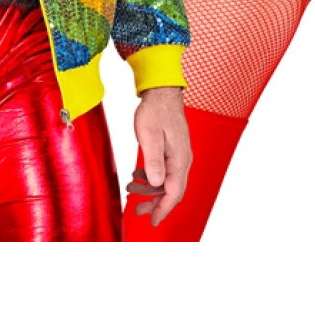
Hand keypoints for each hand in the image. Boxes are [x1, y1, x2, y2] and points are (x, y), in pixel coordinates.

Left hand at [127, 86, 190, 225]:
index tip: (153, 222)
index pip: (173, 192)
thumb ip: (153, 160)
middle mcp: (182, 160)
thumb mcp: (150, 135)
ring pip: (166, 182)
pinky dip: (151, 177)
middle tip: (136, 209)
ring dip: (150, 189)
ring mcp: (178, 155)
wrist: (162, 93)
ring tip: (131, 188)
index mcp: (179, 159)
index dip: (163, 209)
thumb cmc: (156, 111)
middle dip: (154, 203)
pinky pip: (164, 171)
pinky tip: (138, 174)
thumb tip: (155, 182)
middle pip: (172, 191)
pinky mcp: (172, 150)